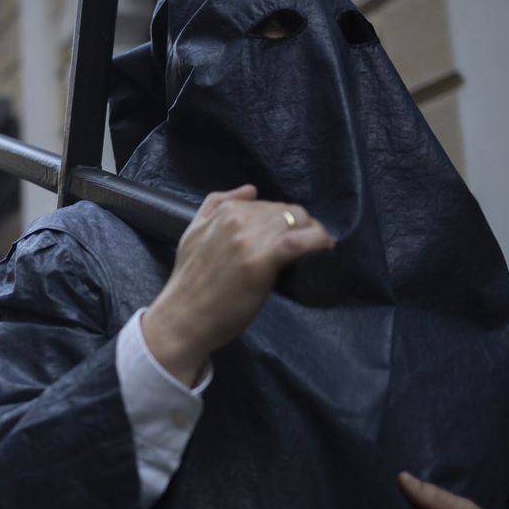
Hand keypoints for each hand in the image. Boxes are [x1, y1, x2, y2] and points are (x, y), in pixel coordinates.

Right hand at [140, 185, 333, 385]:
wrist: (183, 318)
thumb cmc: (189, 283)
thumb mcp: (193, 233)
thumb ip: (215, 206)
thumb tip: (250, 189)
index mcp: (223, 212)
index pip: (269, 205)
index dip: (283, 222)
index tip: (289, 239)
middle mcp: (238, 219)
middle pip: (287, 211)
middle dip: (301, 226)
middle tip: (305, 249)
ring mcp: (251, 238)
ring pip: (298, 221)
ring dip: (313, 234)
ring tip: (316, 252)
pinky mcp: (264, 260)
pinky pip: (302, 241)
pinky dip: (319, 242)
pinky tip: (326, 249)